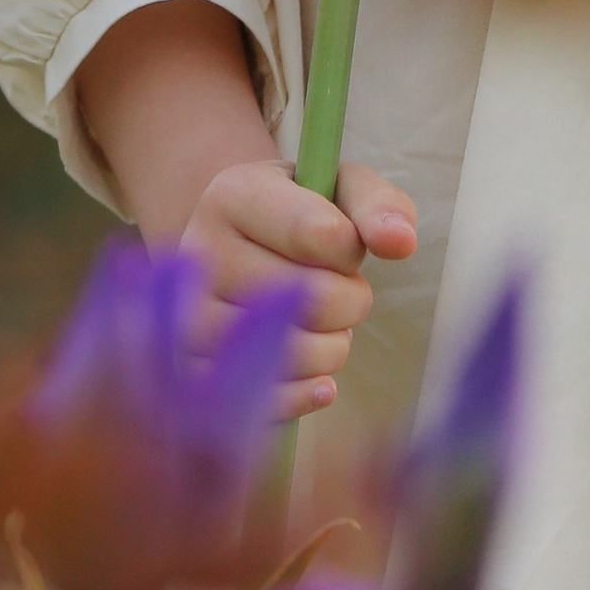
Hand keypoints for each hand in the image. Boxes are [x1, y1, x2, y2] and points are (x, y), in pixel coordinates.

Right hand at [177, 153, 416, 418]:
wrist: (233, 249)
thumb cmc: (299, 215)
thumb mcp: (338, 188)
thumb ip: (378, 206)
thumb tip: (401, 243)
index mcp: (233, 195)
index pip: (319, 234)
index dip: (351, 249)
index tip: (346, 244)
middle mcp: (199, 254)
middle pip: (312, 298)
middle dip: (351, 299)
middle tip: (342, 289)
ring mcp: (188, 318)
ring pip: (290, 352)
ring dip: (332, 346)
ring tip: (325, 325)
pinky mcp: (193, 372)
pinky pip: (265, 401)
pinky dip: (307, 392)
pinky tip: (320, 377)